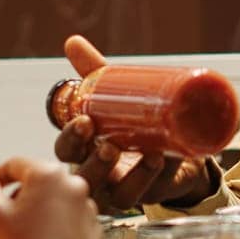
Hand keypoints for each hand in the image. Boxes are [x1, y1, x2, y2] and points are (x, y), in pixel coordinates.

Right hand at [0, 156, 99, 238]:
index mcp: (48, 173)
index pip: (14, 165)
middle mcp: (72, 183)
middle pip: (33, 184)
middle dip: (11, 201)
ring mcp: (86, 204)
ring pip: (49, 203)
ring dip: (30, 215)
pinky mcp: (92, 224)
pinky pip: (65, 219)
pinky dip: (51, 227)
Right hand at [52, 34, 216, 213]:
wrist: (173, 149)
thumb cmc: (133, 124)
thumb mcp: (114, 98)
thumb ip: (94, 73)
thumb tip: (72, 41)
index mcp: (84, 152)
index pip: (66, 152)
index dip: (71, 140)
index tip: (84, 122)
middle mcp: (99, 176)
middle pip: (86, 179)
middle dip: (96, 164)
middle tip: (110, 144)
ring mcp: (125, 190)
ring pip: (119, 197)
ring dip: (133, 177)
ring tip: (149, 153)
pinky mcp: (153, 193)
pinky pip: (153, 192)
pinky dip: (160, 177)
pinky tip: (168, 158)